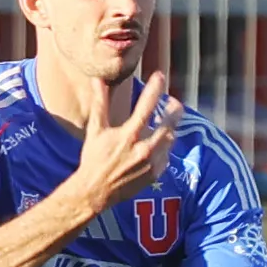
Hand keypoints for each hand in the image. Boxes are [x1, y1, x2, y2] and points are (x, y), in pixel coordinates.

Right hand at [72, 71, 174, 216]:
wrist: (95, 191)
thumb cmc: (93, 159)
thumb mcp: (95, 131)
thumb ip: (99, 105)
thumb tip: (97, 81)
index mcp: (129, 135)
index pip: (146, 105)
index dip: (155, 88)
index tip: (159, 75)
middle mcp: (144, 148)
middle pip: (169, 122)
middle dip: (174, 109)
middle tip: (173, 102)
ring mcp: (152, 162)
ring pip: (170, 138)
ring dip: (168, 129)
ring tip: (164, 123)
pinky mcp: (156, 173)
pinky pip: (167, 155)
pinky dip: (163, 148)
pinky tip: (155, 145)